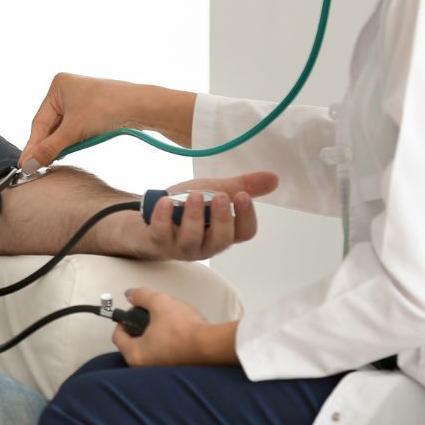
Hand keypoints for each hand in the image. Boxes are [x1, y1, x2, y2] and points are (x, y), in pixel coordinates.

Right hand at [21, 74, 144, 169]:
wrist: (141, 107)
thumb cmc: (108, 108)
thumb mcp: (74, 130)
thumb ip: (49, 148)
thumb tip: (29, 165)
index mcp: (58, 85)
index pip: (39, 121)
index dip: (33, 145)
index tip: (25, 165)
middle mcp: (67, 90)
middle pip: (50, 125)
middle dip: (46, 146)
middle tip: (36, 167)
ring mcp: (80, 100)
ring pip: (62, 129)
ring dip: (59, 145)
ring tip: (51, 162)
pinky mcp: (92, 110)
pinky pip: (75, 129)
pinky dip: (71, 141)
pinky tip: (68, 152)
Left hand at [113, 287, 238, 366]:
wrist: (210, 345)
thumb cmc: (184, 329)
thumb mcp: (159, 302)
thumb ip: (141, 296)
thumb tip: (132, 294)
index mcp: (135, 354)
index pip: (118, 336)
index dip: (122, 319)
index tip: (131, 311)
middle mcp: (144, 367)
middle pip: (132, 343)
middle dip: (138, 327)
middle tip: (148, 316)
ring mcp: (159, 371)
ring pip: (148, 350)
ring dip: (153, 335)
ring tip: (164, 323)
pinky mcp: (173, 370)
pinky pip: (162, 355)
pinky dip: (164, 344)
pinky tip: (175, 334)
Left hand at [138, 173, 275, 261]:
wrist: (151, 219)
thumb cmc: (187, 208)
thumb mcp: (214, 192)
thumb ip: (241, 186)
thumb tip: (274, 178)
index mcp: (224, 232)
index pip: (244, 233)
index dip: (246, 217)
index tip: (242, 196)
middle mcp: (206, 244)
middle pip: (221, 241)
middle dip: (222, 219)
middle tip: (220, 197)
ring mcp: (181, 246)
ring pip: (191, 240)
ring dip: (194, 217)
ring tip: (194, 195)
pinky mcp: (159, 242)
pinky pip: (162, 234)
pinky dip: (163, 218)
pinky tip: (166, 201)